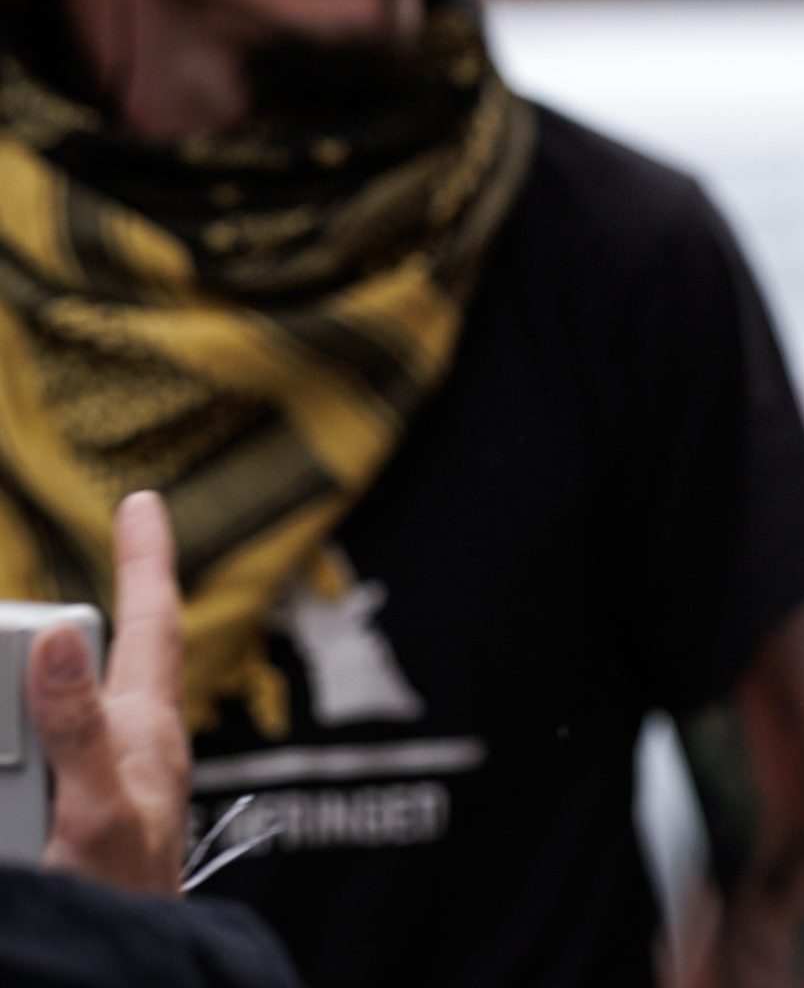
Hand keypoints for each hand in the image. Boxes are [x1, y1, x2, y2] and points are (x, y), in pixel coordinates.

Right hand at [33, 491, 190, 898]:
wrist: (123, 967)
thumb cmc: (127, 896)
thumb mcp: (100, 807)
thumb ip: (79, 725)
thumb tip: (64, 636)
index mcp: (146, 725)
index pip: (151, 620)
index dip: (146, 556)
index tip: (145, 500)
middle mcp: (124, 740)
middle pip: (72, 667)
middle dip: (29, 661)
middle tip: (39, 732)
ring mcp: (91, 775)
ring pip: (32, 720)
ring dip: (11, 723)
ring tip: (30, 806)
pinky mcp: (62, 810)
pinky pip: (20, 767)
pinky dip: (10, 756)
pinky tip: (5, 774)